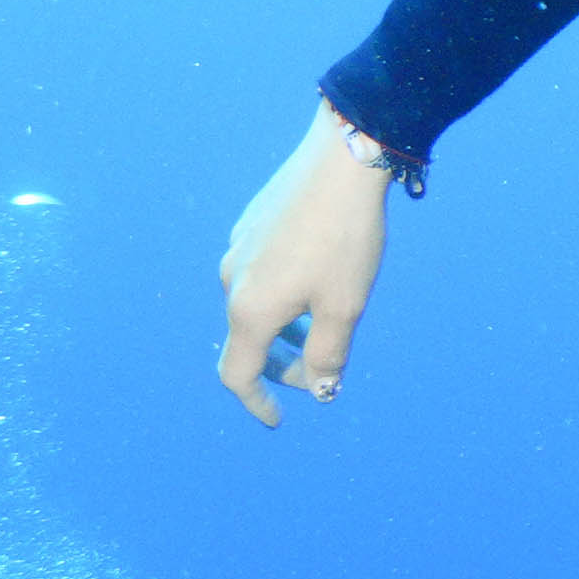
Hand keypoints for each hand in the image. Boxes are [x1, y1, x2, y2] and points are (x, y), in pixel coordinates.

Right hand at [217, 104, 391, 424]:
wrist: (340, 159)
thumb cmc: (345, 238)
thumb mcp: (345, 306)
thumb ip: (328, 355)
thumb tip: (320, 389)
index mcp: (250, 310)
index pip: (237, 375)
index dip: (257, 402)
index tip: (278, 419)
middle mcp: (233, 281)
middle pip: (247, 341)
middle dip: (280, 366)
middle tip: (318, 374)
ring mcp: (239, 249)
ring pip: (256, 305)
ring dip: (284, 328)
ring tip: (324, 324)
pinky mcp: (252, 224)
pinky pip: (261, 274)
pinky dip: (284, 294)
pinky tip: (320, 277)